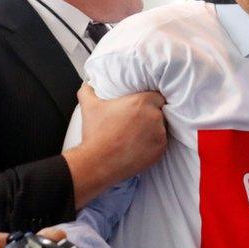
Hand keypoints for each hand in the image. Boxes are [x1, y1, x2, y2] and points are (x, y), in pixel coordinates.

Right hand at [63, 84, 166, 206]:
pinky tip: (139, 146)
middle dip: (151, 116)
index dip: (150, 101)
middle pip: (160, 112)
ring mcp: (159, 134)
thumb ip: (88, 91)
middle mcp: (154, 116)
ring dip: (153, 130)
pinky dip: (153, 145)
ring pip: (162, 128)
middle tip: (136, 123)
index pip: (157, 97)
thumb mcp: (89, 107)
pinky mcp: (160, 150)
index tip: (141, 108)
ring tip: (137, 136)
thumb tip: (87, 85)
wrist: (98, 163)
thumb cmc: (95, 134)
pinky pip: (161, 143)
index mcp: (142, 102)